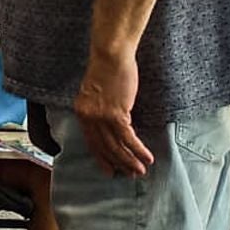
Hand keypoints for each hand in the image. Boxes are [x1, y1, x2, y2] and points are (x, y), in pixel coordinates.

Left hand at [73, 49, 152, 176]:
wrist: (110, 55)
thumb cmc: (107, 70)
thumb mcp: (98, 92)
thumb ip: (100, 109)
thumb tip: (112, 124)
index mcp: (82, 112)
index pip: (91, 141)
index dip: (102, 157)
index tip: (110, 169)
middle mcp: (88, 117)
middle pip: (103, 146)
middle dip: (118, 162)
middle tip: (130, 174)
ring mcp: (100, 116)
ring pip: (115, 145)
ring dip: (129, 160)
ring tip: (140, 170)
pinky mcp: (115, 113)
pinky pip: (127, 137)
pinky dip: (138, 149)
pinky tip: (147, 157)